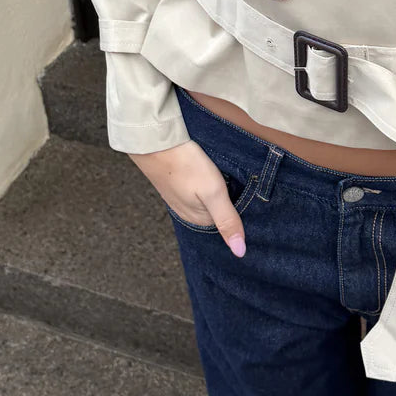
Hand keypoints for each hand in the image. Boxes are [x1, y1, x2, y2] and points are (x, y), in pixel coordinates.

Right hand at [129, 140, 247, 255]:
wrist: (154, 142)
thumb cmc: (185, 165)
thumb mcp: (213, 193)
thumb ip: (227, 220)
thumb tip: (239, 252)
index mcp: (199, 220)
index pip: (229, 219)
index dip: (239, 203)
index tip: (242, 188)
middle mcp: (188, 213)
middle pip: (218, 208)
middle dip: (228, 196)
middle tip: (231, 176)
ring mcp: (179, 198)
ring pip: (207, 197)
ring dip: (215, 186)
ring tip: (220, 170)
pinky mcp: (174, 184)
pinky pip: (196, 187)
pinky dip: (203, 179)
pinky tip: (204, 168)